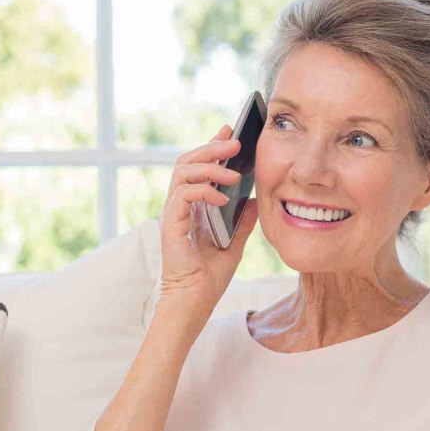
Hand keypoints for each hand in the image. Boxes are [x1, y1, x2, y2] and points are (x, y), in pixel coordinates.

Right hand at [158, 124, 260, 309]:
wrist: (195, 300)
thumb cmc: (209, 276)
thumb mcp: (236, 242)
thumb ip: (244, 220)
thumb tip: (258, 199)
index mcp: (193, 206)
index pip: (199, 166)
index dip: (213, 145)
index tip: (230, 130)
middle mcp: (179, 205)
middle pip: (187, 161)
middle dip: (212, 146)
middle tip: (235, 140)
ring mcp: (173, 213)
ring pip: (183, 172)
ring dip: (210, 166)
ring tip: (234, 173)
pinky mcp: (171, 224)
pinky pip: (183, 195)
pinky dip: (204, 191)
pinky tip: (224, 198)